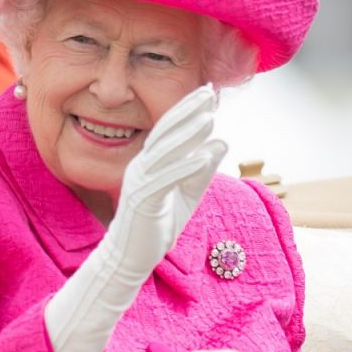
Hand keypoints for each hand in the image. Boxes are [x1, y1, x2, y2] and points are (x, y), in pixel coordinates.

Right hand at [45, 84, 226, 351]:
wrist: (130, 259)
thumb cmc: (157, 227)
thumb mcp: (187, 195)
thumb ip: (202, 171)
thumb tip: (221, 143)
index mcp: (149, 162)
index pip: (168, 129)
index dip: (187, 109)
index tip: (208, 92)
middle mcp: (141, 166)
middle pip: (165, 132)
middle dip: (187, 111)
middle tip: (209, 92)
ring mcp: (139, 183)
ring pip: (165, 151)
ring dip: (188, 133)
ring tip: (210, 117)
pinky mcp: (143, 201)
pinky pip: (166, 179)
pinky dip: (186, 166)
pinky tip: (205, 155)